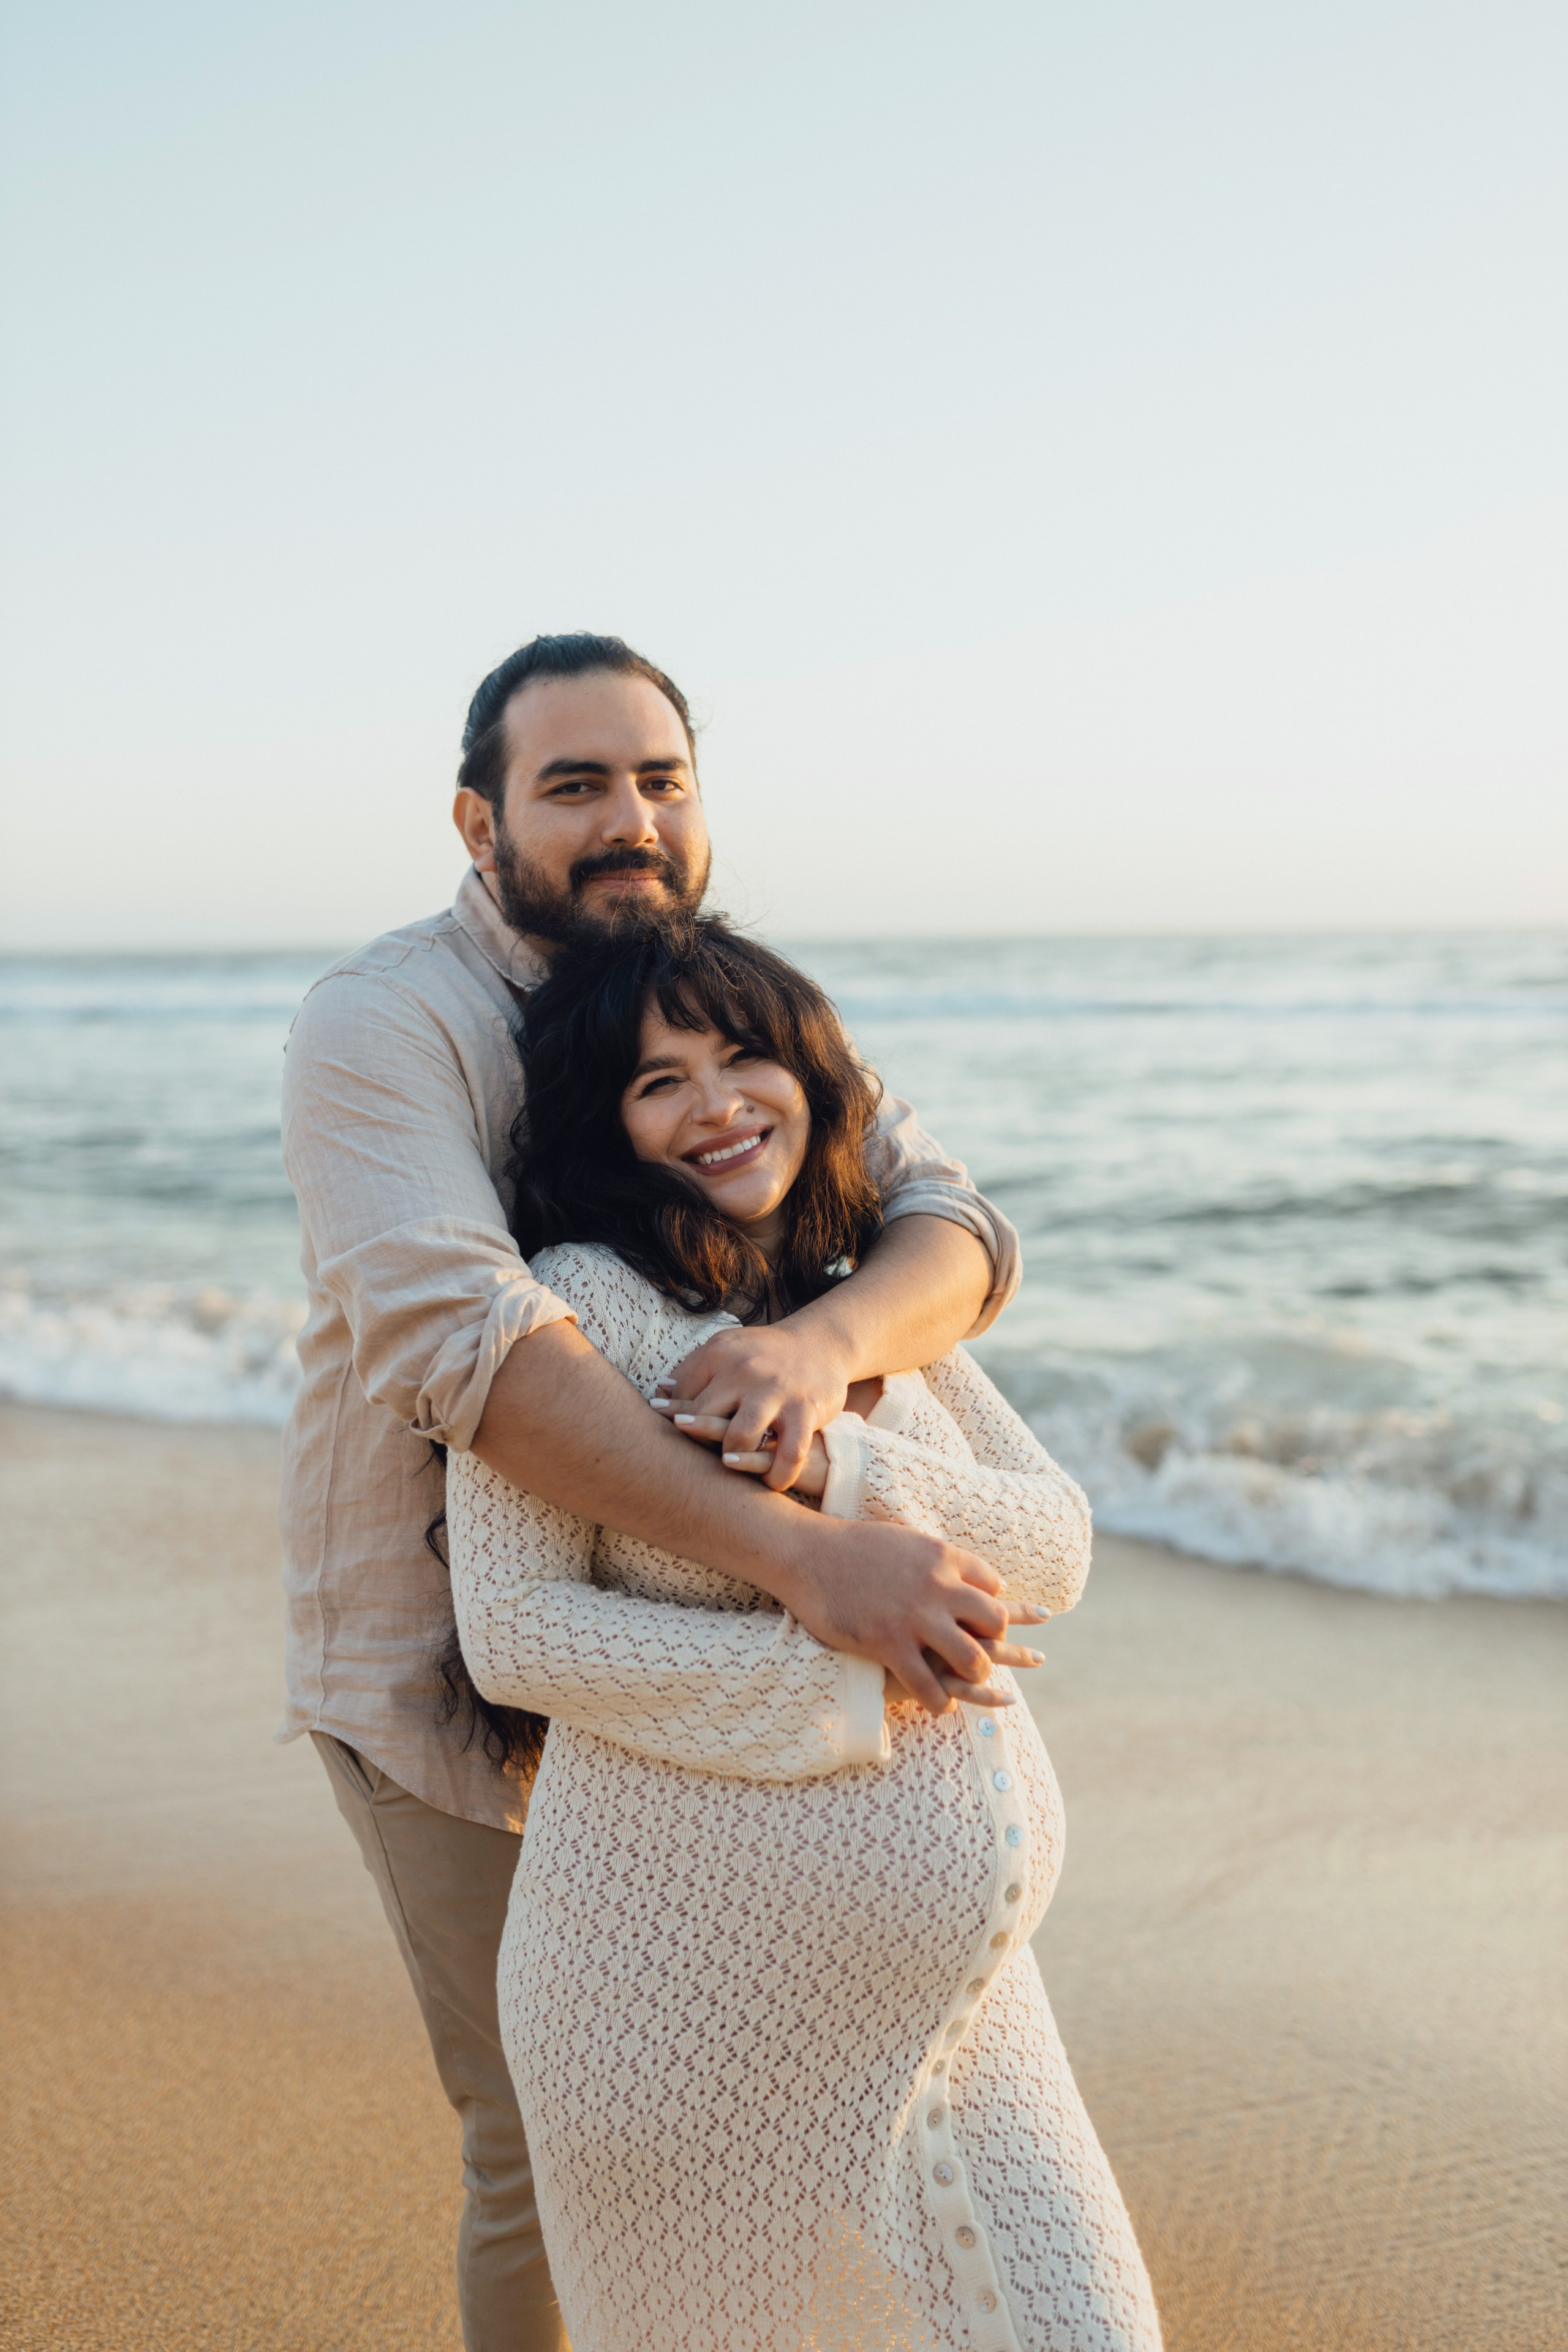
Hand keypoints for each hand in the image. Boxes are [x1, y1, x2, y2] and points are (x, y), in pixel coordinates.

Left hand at [653, 1321, 852, 1491]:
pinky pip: (788, 1454)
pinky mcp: (805, 1411)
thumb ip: (695, 1368)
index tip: (677, 1430)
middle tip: (695, 1455)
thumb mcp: (729, 1350)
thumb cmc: (765, 1354)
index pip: (684, 1392)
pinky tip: (770, 1484)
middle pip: (703, 1415)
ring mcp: (775, 1391)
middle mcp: (745, 1369)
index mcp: (721, 1352)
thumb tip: (659, 1390)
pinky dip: (777, 1475)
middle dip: (697, 1439)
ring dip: (730, 1457)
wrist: (822, 1343)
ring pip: (739, 1436)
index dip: (676, 1415)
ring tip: (728, 1465)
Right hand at [779, 1511, 1049, 1715]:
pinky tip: (942, 1705)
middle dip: (998, 1641)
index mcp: (942, 1556)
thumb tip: (963, 1574)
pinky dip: (941, 1701)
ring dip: (978, 1675)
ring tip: (970, 1680)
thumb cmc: (853, 1547)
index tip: (988, 1620)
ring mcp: (915, 1618)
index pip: (993, 1585)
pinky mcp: (889, 1645)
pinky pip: (930, 1685)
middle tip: (986, 1652)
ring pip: (972, 1658)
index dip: (996, 1605)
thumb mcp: (905, 1541)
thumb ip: (937, 1559)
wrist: (807, 1554)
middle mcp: (938, 1586)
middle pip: (995, 1621)